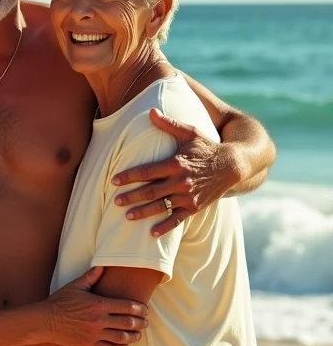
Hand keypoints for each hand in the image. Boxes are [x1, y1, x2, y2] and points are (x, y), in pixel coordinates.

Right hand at [45, 267, 147, 345]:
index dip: (140, 309)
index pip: (127, 306)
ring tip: (138, 335)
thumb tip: (102, 266)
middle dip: (140, 323)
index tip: (145, 310)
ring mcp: (95, 334)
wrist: (45, 321)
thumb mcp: (76, 285)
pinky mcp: (89, 345)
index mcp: (98, 304)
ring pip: (122, 338)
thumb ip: (92, 276)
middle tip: (146, 322)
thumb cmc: (60, 301)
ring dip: (134, 336)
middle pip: (128, 323)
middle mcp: (99, 320)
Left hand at [112, 109, 240, 237]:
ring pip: (161, 207)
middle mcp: (180, 182)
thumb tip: (151, 111)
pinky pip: (177, 220)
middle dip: (131, 197)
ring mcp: (187, 196)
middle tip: (116, 201)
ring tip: (127, 216)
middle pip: (150, 191)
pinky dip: (165, 227)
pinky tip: (152, 233)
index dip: (129, 176)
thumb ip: (169, 124)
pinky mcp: (195, 207)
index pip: (147, 171)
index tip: (114, 180)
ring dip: (143, 212)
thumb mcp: (190, 132)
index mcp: (176, 163)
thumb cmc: (207, 147)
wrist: (232, 166)